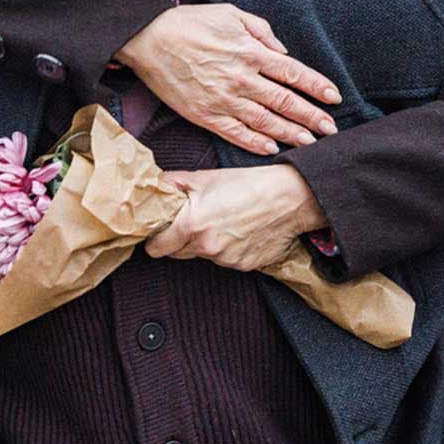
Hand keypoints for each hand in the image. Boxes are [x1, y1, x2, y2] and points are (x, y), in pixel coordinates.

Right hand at [117, 4, 340, 156]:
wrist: (148, 40)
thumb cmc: (190, 23)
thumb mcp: (230, 13)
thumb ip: (261, 30)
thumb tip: (282, 51)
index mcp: (250, 52)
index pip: (293, 73)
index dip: (316, 86)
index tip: (334, 97)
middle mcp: (241, 78)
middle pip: (285, 101)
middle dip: (311, 116)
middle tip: (331, 129)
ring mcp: (223, 100)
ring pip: (265, 122)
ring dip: (290, 133)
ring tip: (310, 143)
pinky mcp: (205, 115)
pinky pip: (235, 133)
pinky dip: (255, 143)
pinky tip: (272, 149)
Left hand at [145, 165, 326, 273]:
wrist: (290, 197)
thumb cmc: (248, 184)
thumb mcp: (205, 177)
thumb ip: (173, 184)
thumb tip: (154, 187)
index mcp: (191, 225)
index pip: (156, 248)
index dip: (155, 239)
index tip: (159, 233)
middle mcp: (206, 247)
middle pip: (177, 254)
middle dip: (179, 240)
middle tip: (193, 221)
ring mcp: (226, 260)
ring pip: (203, 256)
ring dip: (205, 243)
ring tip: (222, 221)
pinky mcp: (244, 266)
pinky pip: (226, 261)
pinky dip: (227, 249)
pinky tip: (238, 231)